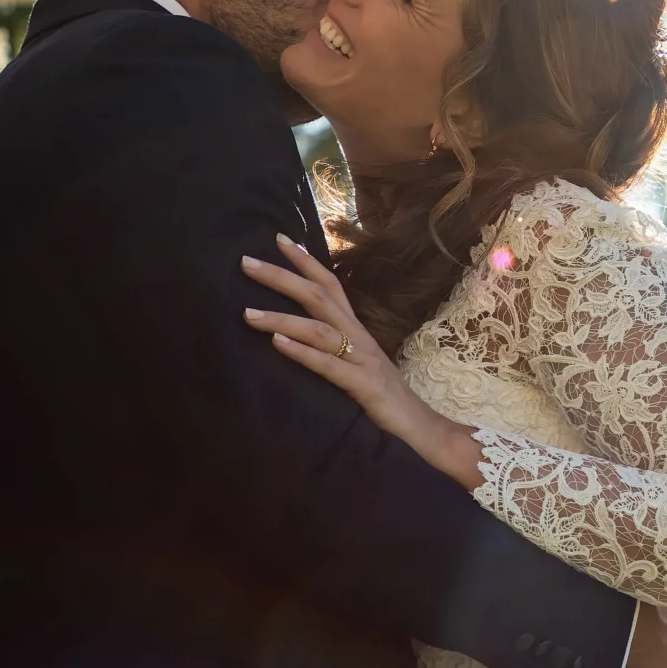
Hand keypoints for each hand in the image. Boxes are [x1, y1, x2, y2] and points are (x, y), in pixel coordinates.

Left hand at [243, 235, 486, 489]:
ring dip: (280, 318)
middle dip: (281, 276)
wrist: (421, 429)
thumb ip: (333, 348)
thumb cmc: (383, 399)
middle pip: (318, 296)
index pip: (330, 285)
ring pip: (318, 328)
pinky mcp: (363, 386)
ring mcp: (362, 359)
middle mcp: (358, 336)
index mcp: (355, 330)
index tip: (279, 238)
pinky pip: (328, 365)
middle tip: (245, 262)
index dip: (305, 261)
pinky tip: (277, 344)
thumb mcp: (356, 365)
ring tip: (246, 313)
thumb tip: (298, 336)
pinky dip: (301, 352)